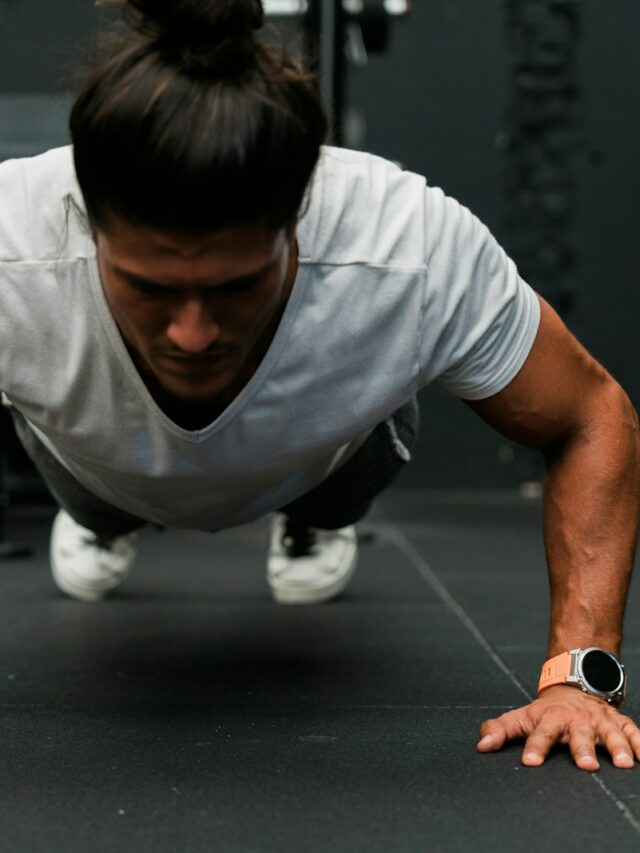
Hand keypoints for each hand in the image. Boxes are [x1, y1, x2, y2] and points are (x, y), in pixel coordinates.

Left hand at [477, 685, 639, 770]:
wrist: (574, 686)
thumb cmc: (545, 712)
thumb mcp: (521, 717)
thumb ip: (500, 730)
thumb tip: (481, 746)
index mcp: (550, 719)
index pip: (540, 734)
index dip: (534, 747)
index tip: (530, 763)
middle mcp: (576, 720)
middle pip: (579, 735)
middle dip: (582, 749)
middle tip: (586, 766)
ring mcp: (599, 720)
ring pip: (610, 733)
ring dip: (617, 747)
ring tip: (624, 764)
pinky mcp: (618, 721)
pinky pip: (633, 731)